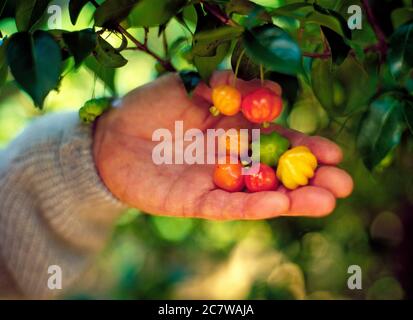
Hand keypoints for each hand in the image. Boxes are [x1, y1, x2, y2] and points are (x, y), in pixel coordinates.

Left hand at [93, 71, 352, 219]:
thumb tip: (272, 93)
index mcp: (234, 130)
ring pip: (261, 193)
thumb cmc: (150, 107)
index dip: (306, 146)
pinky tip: (279, 203)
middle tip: (344, 184)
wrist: (110, 137)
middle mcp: (232, 159)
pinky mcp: (196, 203)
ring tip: (327, 201)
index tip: (334, 151)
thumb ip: (229, 87)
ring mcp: (216, 182)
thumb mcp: (191, 84)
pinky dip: (253, 204)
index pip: (278, 140)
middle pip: (277, 172)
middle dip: (311, 178)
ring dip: (293, 199)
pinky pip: (228, 205)